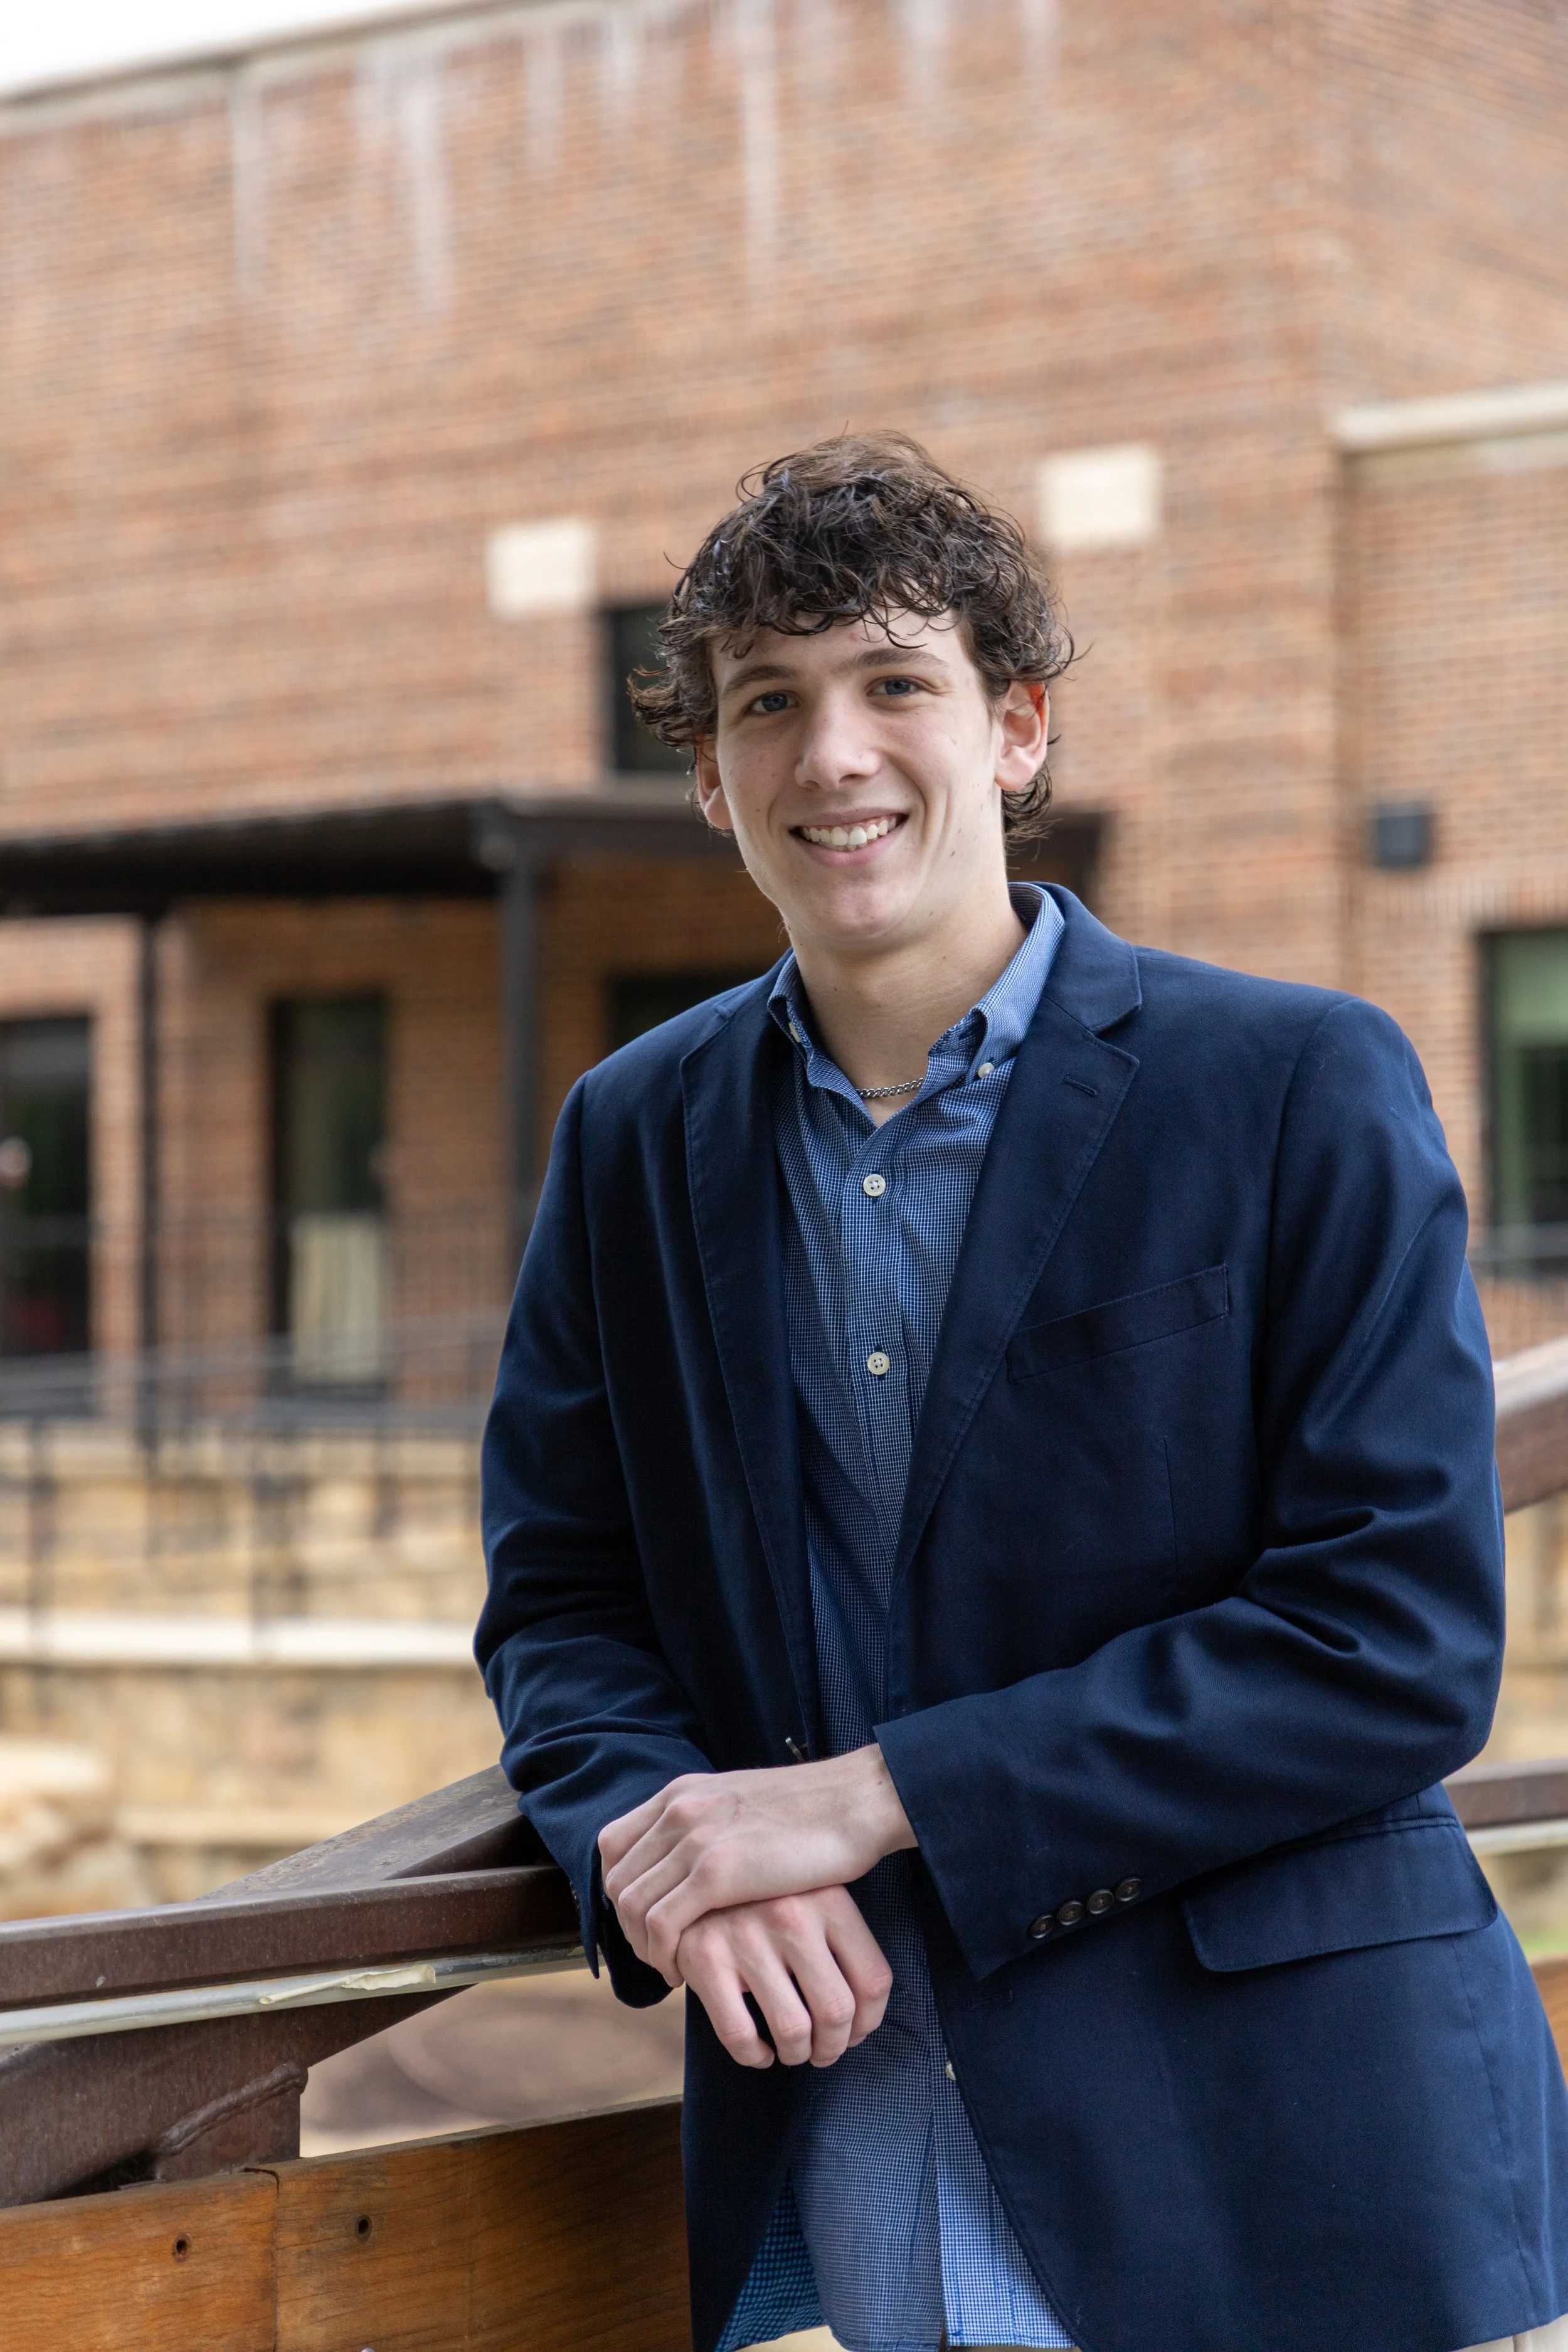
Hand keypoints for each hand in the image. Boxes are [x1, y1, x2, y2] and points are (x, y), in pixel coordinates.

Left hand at [599, 1744, 915, 1978]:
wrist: (855, 1802)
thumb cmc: (811, 1812)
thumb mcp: (740, 1804)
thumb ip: (707, 1824)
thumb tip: (686, 1860)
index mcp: (683, 1792)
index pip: (613, 1845)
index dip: (621, 1888)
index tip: (644, 1919)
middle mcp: (679, 1810)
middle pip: (618, 1880)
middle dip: (628, 1926)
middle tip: (658, 1953)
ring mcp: (696, 1839)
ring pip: (633, 1906)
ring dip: (644, 1947)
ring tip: (671, 1967)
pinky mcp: (718, 1872)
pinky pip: (662, 1924)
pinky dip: (663, 1954)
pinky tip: (685, 1970)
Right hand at [676, 1885, 893, 2068]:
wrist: (692, 1868)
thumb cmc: (767, 1895)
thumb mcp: (813, 1895)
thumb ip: (841, 1940)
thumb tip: (861, 2021)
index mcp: (830, 1898)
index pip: (874, 1981)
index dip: (868, 2023)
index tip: (854, 2033)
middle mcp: (791, 1914)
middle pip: (837, 2012)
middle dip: (833, 2046)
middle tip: (823, 2050)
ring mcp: (746, 1934)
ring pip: (793, 2030)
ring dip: (796, 2054)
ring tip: (792, 2050)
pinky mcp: (704, 1955)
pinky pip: (739, 2034)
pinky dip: (754, 2056)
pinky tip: (759, 2051)